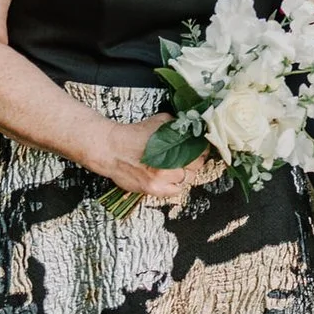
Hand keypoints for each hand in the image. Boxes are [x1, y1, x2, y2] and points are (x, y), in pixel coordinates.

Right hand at [92, 115, 223, 205]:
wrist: (112, 148)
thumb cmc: (135, 134)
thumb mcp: (160, 121)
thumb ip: (178, 126)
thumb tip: (193, 128)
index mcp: (173, 144)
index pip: (201, 150)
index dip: (202, 149)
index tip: (201, 149)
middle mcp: (169, 162)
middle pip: (196, 165)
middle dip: (196, 161)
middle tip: (191, 158)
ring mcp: (161, 178)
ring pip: (187, 179)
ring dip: (187, 174)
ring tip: (180, 168)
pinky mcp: (153, 189)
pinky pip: (175, 191)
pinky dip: (176, 185)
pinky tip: (172, 178)